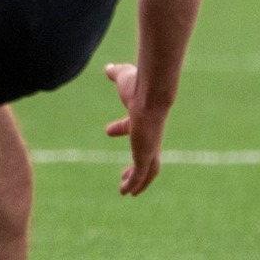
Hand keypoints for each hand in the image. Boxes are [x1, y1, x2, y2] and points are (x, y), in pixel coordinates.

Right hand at [103, 62, 165, 195]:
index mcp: (145, 121)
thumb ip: (116, 74)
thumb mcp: (123, 78)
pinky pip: (140, 175)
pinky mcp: (146, 156)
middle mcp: (151, 136)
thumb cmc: (139, 85)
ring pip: (148, 171)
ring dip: (139, 182)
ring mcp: (150, 147)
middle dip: (138, 166)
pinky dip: (134, 185)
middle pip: (148, 156)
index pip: (133, 127)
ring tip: (127, 192)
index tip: (108, 131)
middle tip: (126, 174)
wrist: (151, 94)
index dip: (121, 129)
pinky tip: (125, 192)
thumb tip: (108, 67)